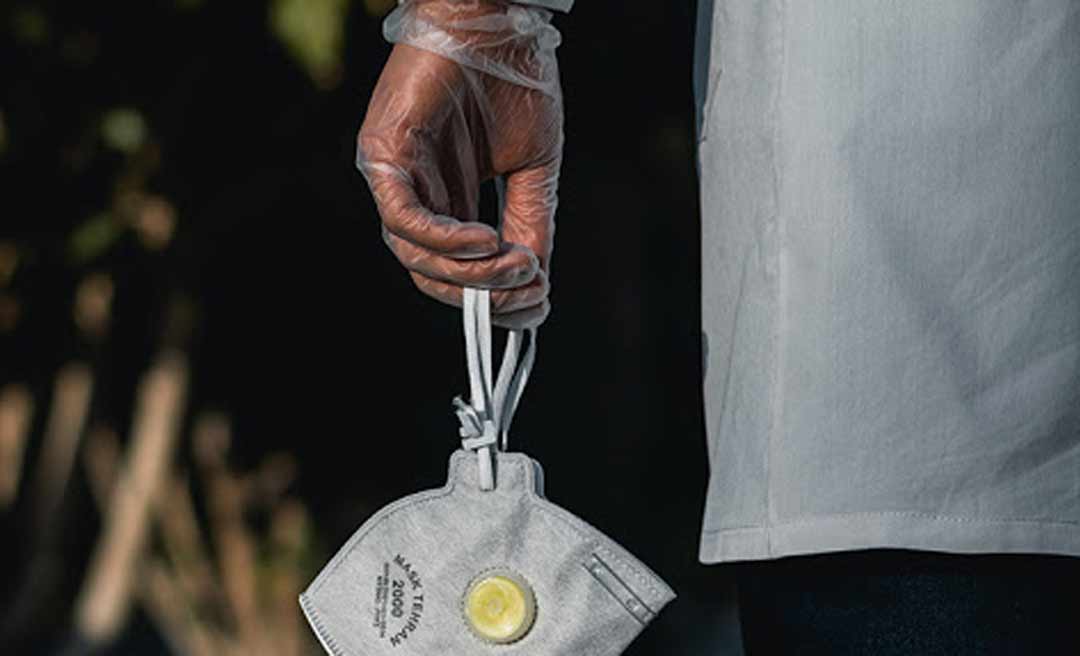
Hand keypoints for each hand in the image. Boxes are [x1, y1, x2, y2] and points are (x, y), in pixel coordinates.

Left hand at [357, 0, 563, 328]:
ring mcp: (396, 175)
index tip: (536, 301)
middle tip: (526, 287)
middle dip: (481, 292)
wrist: (496, 19)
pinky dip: (442, 239)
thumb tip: (536, 281)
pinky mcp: (384, 153)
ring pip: (413, 254)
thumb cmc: (513, 82)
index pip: (456, 269)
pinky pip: (402, 216)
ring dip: (466, 273)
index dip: (492, 296)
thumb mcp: (533, 168)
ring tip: (511, 264)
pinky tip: (484, 240)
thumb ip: (530, 223)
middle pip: (431, 272)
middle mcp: (417, 193)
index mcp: (448, 198)